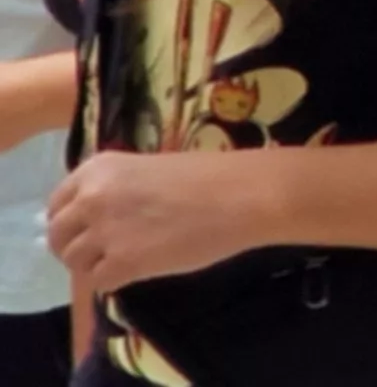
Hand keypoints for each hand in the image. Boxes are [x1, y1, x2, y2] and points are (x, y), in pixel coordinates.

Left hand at [48, 151, 271, 293]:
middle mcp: (91, 198)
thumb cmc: (209, 178)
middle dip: (74, 248)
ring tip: (125, 263)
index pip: (56, 205)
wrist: (243, 196)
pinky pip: (100, 282)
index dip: (69, 222)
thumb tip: (98, 220)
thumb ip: (115, 191)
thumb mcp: (148, 170)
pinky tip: (139, 272)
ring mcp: (104, 232)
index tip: (86, 231)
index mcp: (96, 170)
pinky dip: (115, 282)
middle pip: (58, 236)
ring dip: (95, 266)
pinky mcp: (123, 263)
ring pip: (75, 262)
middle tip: (101, 254)